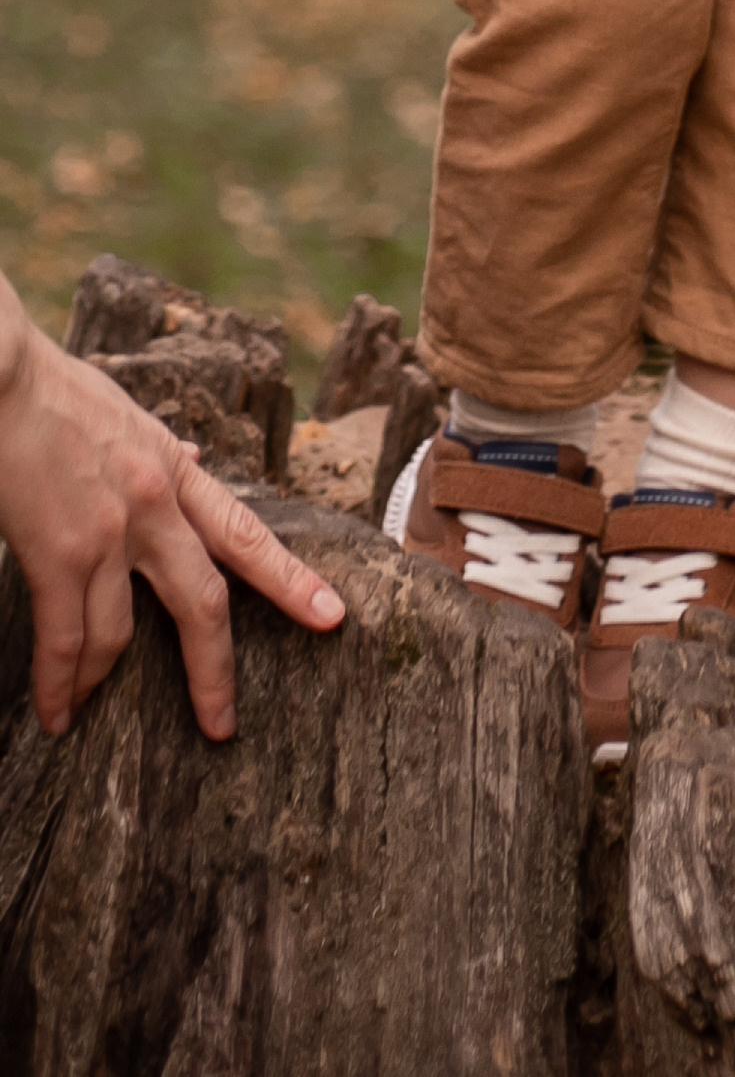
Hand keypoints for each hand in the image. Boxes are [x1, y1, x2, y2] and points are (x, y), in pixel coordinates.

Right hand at [0, 293, 343, 738]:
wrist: (7, 381)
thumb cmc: (60, 394)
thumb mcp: (133, 416)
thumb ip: (163, 451)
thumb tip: (192, 453)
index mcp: (178, 475)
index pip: (248, 535)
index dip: (292, 581)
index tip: (332, 617)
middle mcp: (156, 508)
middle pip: (203, 603)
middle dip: (214, 671)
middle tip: (223, 725)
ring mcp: (108, 534)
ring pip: (120, 637)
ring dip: (102, 683)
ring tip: (84, 712)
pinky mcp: (58, 552)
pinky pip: (64, 639)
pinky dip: (60, 684)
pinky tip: (56, 713)